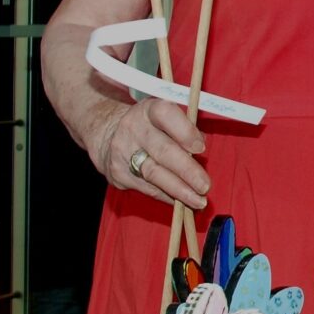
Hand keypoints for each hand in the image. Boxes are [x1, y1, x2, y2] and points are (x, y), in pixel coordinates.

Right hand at [93, 98, 208, 208]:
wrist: (107, 134)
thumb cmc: (150, 126)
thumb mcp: (166, 117)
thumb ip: (186, 128)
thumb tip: (201, 145)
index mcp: (149, 110)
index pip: (166, 115)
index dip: (185, 132)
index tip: (201, 147)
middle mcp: (133, 128)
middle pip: (163, 151)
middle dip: (187, 171)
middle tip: (205, 186)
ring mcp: (123, 152)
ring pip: (154, 174)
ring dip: (179, 191)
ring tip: (198, 201)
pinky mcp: (118, 174)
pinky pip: (148, 188)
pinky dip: (168, 196)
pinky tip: (182, 202)